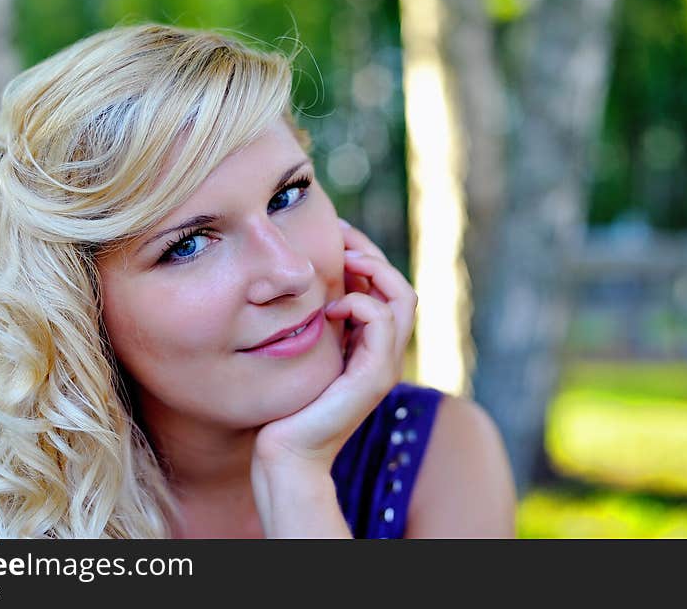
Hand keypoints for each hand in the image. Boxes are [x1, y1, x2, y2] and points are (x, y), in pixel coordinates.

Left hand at [253, 219, 417, 469]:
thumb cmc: (286, 405)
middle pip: (400, 288)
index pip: (386, 290)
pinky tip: (329, 306)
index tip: (337, 233)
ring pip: (401, 297)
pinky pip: (381, 320)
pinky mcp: (373, 377)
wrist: (284, 453)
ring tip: (344, 260)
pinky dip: (360, 302)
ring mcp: (383, 366)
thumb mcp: (305, 350)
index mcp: (369, 347)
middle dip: (372, 254)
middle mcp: (384, 354)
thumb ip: (316, 322)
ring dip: (373, 270)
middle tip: (340, 234)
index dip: (366, 256)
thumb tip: (309, 284)